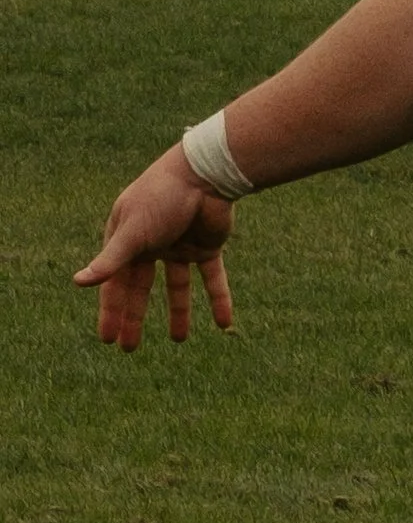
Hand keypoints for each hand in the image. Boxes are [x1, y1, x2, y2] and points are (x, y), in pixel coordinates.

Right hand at [76, 148, 237, 349]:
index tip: (108, 339)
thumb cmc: (161, 198)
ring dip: (178, 313)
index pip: (116, 282)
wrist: (205, 175)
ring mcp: (180, 246)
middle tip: (130, 347)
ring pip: (177, 286)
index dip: (111, 311)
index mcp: (127, 239)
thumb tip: (78, 282)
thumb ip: (110, 260)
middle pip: (141, 288)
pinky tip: (224, 323)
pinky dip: (218, 299)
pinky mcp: (207, 246)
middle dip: (135, 317)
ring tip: (179, 340)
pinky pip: (213, 278)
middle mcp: (152, 244)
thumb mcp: (133, 232)